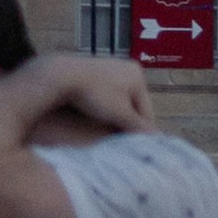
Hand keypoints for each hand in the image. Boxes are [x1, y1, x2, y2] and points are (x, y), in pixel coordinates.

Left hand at [0, 48, 148, 142]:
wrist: (61, 76)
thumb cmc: (95, 95)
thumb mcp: (120, 114)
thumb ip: (138, 127)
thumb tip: (156, 139)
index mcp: (138, 76)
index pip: (147, 111)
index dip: (141, 131)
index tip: (137, 149)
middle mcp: (126, 68)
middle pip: (133, 106)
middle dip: (128, 123)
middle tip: (121, 142)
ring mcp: (109, 68)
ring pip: (119, 102)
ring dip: (115, 117)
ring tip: (107, 132)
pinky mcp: (92, 73)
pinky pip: (105, 96)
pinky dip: (104, 108)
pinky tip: (96, 118)